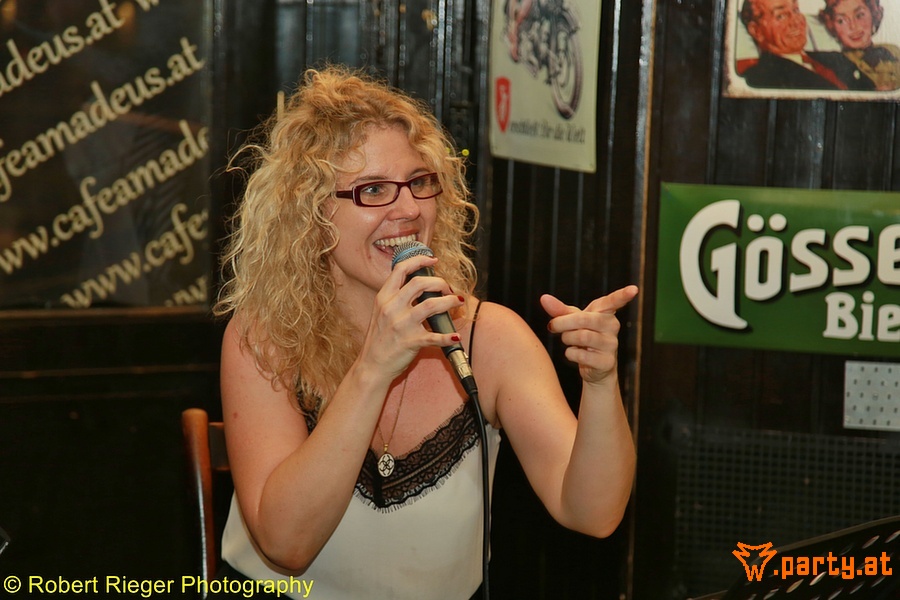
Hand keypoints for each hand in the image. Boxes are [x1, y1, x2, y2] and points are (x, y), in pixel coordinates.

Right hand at [359, 254, 463, 378]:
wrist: (372, 366)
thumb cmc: (380, 339)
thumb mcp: (381, 312)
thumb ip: (396, 298)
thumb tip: (421, 286)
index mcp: (384, 297)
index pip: (401, 269)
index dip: (419, 260)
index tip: (433, 260)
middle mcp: (391, 308)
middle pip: (420, 283)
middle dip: (440, 282)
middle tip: (449, 289)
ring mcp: (401, 325)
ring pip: (431, 305)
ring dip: (450, 301)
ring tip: (457, 302)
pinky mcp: (410, 342)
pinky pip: (434, 337)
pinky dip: (448, 337)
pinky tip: (456, 336)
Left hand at [541, 285, 637, 384]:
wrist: (592, 366)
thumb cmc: (582, 336)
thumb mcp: (571, 320)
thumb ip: (559, 310)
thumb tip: (543, 298)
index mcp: (605, 312)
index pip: (614, 301)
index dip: (623, 295)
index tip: (634, 289)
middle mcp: (612, 326)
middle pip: (584, 319)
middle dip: (563, 323)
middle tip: (553, 326)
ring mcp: (612, 345)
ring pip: (582, 337)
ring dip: (567, 338)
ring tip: (567, 340)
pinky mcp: (608, 362)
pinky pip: (582, 355)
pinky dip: (570, 354)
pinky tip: (574, 354)